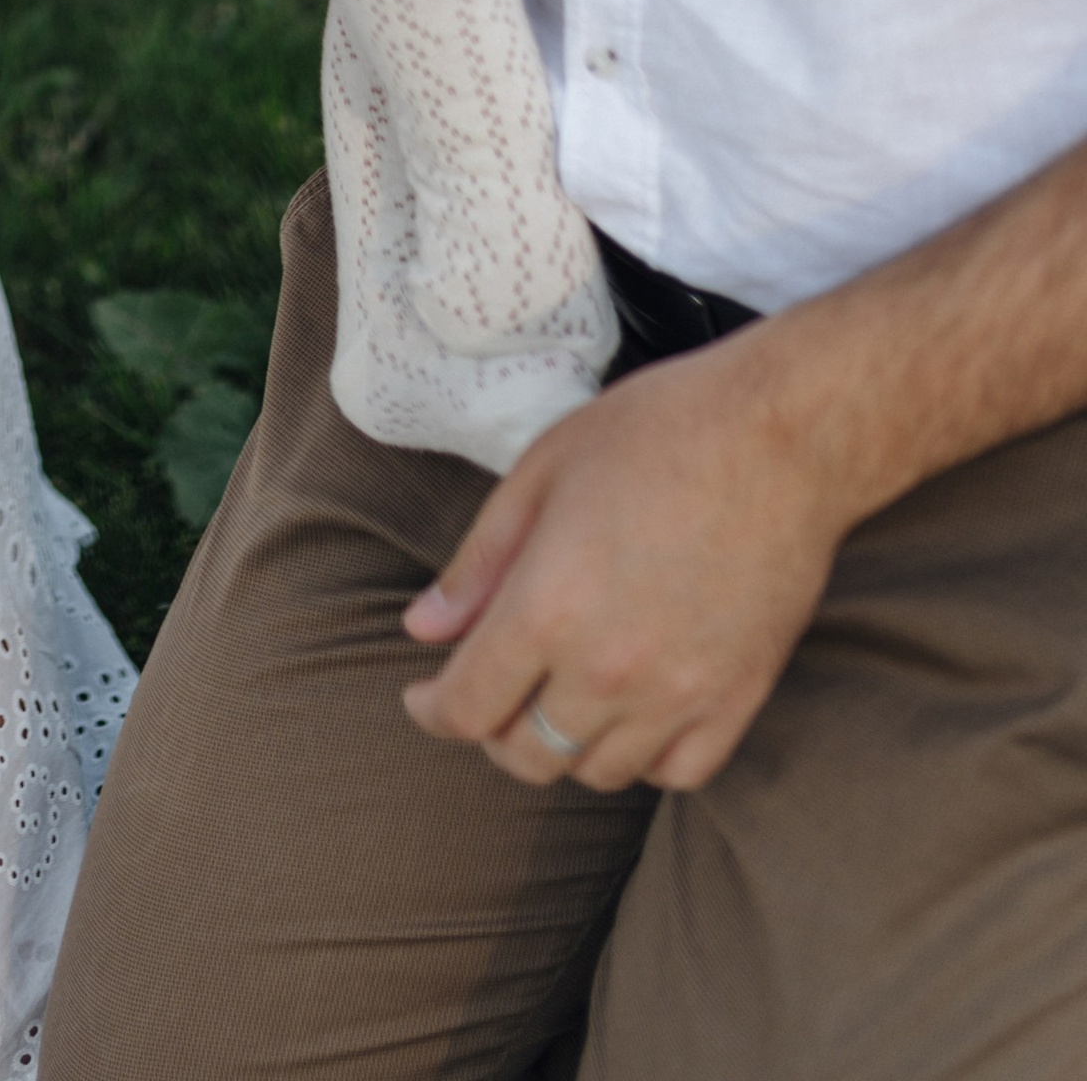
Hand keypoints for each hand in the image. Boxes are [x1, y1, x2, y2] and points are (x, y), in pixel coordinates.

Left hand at [401, 326, 850, 791]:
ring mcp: (681, 694)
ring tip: (561, 692)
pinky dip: (644, 755)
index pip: (468, 707)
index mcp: (549, 607)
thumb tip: (423, 628)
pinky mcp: (740, 700)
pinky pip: (677, 773)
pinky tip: (633, 709)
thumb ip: (479, 562)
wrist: (782, 435)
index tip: (423, 696)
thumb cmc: (657, 432)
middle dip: (491, 730)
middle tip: (494, 686)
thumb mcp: (542, 471)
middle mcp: (610, 670)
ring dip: (566, 744)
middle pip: (526, 756)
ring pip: (599, 772)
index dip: (431, 711)